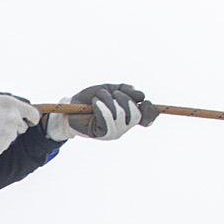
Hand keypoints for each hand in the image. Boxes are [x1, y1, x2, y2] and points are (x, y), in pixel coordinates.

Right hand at [0, 93, 39, 155]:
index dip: (32, 118)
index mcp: (12, 105)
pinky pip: (2, 146)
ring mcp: (8, 135)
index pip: (34, 114)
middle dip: (15, 126)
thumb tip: (24, 106)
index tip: (30, 121)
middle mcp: (13, 119)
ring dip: (3, 134)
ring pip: (11, 137)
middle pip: (23, 127)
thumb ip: (10, 102)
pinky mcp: (1, 147)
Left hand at [45, 82, 159, 140]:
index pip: (148, 117)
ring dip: (108, 100)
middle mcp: (125, 126)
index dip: (150, 110)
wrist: (73, 106)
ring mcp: (115, 132)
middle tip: (112, 93)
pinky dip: (101, 107)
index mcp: (130, 115)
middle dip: (125, 99)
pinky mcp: (102, 134)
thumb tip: (141, 95)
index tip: (143, 100)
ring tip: (98, 97)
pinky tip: (94, 103)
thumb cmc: (92, 98)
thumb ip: (126, 90)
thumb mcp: (111, 89)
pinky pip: (107, 119)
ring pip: (120, 114)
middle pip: (136, 114)